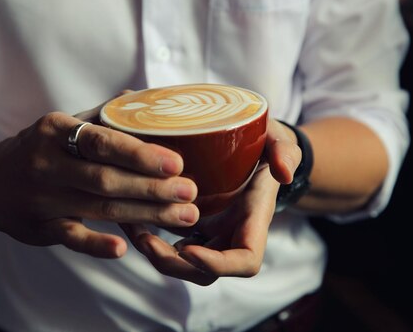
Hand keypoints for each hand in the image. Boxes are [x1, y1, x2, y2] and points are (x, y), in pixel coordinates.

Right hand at [0, 104, 198, 258]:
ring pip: (98, 207)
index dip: (140, 154)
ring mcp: (40, 198)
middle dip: (152, 188)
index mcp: (54, 130)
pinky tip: (123, 248)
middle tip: (190, 193)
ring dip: (144, 214)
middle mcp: (45, 163)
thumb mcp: (60, 125)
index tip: (176, 163)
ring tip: (182, 216)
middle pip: (106, 178)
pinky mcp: (38, 228)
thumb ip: (100, 116)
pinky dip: (96, 243)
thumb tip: (143, 98)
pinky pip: (70, 237)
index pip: (103, 142)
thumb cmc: (36, 148)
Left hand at [121, 119, 300, 284]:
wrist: (255, 148)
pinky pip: (170, 240)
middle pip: (205, 271)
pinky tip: (126, 215)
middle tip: (145, 240)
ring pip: (182, 261)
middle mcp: (232, 234)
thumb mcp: (280, 142)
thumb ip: (286, 152)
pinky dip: (148, 232)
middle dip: (174, 264)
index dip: (218, 264)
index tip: (189, 249)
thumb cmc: (268, 146)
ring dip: (155, 252)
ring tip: (130, 226)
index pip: (244, 261)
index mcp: (254, 221)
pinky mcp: (192, 223)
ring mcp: (211, 233)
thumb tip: (284, 172)